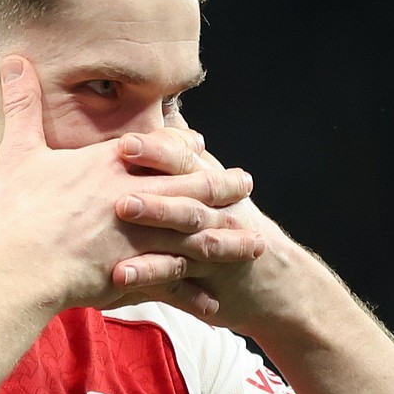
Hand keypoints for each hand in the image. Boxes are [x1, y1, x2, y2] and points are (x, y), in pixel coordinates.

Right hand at [0, 55, 263, 312]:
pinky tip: (216, 301)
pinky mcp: (138, 270)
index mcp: (111, 165)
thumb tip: (12, 59)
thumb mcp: (18, 150)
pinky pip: (176, 281)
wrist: (20, 263)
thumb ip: (22, 106)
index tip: (199, 143)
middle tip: (247, 184)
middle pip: (192, 188)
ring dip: (227, 240)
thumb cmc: (17, 210)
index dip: (181, 146)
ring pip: (196, 235)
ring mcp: (141, 236)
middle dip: (224, 186)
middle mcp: (136, 197)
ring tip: (254, 243)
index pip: (158, 148)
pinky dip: (196, 291)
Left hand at [117, 101, 329, 333]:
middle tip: (120, 173)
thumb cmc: (229, 227)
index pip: (186, 159)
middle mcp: (216, 209)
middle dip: (154, 182)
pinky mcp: (205, 277)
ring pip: (182, 230)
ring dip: (154, 221)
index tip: (126, 143)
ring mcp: (212, 243)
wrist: (274, 280)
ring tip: (120, 214)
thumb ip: (185, 157)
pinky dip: (149, 274)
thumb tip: (164, 114)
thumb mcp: (214, 187)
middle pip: (186, 191)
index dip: (159, 150)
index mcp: (210, 183)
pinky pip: (175, 275)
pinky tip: (119, 276)